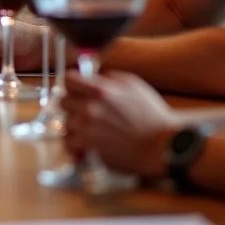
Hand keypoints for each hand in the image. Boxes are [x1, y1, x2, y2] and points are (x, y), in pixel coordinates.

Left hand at [61, 72, 180, 178]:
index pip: (69, 79)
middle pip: (63, 102)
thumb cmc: (154, 116)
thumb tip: (98, 77)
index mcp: (101, 90)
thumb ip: (112, 79)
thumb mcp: (135, 85)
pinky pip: (69, 143)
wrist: (161, 144)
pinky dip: (75, 145)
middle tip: (84, 111)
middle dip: (73, 105)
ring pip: (66, 123)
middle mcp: (90, 107)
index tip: (75, 88)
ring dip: (75, 126)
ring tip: (89, 130)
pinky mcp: (88, 147)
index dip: (72, 83)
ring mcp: (87, 128)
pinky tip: (85, 145)